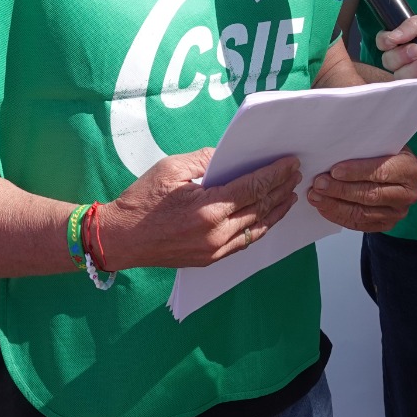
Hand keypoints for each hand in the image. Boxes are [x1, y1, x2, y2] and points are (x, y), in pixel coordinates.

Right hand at [100, 149, 300, 269]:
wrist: (120, 239)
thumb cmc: (142, 200)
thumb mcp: (172, 168)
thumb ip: (206, 160)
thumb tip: (231, 157)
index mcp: (207, 208)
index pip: (253, 188)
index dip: (275, 174)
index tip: (290, 162)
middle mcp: (215, 233)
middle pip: (260, 208)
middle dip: (281, 188)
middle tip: (296, 174)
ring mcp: (214, 250)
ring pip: (257, 228)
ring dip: (277, 210)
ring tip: (291, 194)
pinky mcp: (210, 259)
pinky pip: (244, 242)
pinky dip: (261, 227)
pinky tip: (269, 216)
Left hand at [309, 148, 416, 230]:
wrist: (399, 172)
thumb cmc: (387, 153)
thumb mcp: (384, 144)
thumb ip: (366, 148)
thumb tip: (335, 150)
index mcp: (410, 169)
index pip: (381, 172)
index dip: (356, 172)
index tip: (334, 171)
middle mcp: (408, 194)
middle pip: (370, 195)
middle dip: (340, 190)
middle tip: (318, 183)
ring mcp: (398, 212)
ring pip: (362, 213)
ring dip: (335, 205)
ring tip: (316, 196)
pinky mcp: (387, 224)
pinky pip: (359, 224)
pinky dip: (338, 216)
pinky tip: (324, 207)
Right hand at [377, 13, 416, 99]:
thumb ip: (413, 24)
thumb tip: (391, 36)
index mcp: (409, 39)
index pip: (384, 41)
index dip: (385, 41)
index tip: (393, 41)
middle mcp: (407, 58)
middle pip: (387, 59)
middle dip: (402, 54)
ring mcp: (413, 76)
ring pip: (397, 75)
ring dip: (414, 68)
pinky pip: (408, 89)